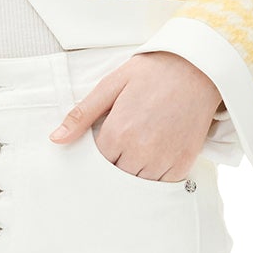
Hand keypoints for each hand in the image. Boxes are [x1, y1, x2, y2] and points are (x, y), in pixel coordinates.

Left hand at [49, 50, 221, 180]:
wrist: (197, 68)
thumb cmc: (152, 73)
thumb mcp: (111, 85)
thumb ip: (82, 115)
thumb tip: (56, 139)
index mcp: (119, 132)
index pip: (96, 163)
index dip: (97, 154)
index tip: (104, 142)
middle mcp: (141, 151)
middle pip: (116, 175)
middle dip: (115, 162)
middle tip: (123, 142)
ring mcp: (164, 159)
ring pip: (138, 183)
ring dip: (135, 170)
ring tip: (139, 146)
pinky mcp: (184, 162)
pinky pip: (163, 183)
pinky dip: (157, 174)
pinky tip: (156, 153)